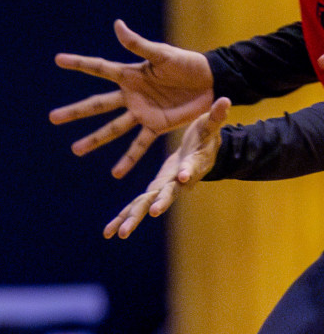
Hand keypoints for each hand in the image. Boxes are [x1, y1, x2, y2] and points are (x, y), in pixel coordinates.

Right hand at [50, 19, 215, 177]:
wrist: (211, 82)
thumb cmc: (187, 63)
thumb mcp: (162, 53)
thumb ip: (138, 45)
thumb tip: (116, 24)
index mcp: (130, 75)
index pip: (99, 69)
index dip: (78, 64)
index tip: (58, 59)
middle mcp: (130, 95)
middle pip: (97, 105)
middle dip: (75, 112)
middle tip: (52, 118)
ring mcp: (142, 113)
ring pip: (112, 129)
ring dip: (94, 140)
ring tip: (75, 150)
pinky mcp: (157, 126)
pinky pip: (140, 145)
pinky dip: (129, 159)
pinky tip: (116, 173)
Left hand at [103, 97, 229, 237]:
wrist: (200, 156)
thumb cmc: (206, 139)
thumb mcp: (210, 126)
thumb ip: (216, 116)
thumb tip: (225, 99)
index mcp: (191, 166)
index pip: (190, 168)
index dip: (187, 172)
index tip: (183, 178)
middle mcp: (177, 182)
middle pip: (167, 194)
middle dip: (158, 203)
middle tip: (151, 213)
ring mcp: (164, 189)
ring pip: (146, 206)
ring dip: (132, 219)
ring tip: (118, 234)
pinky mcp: (153, 191)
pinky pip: (136, 205)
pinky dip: (123, 217)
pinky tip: (108, 232)